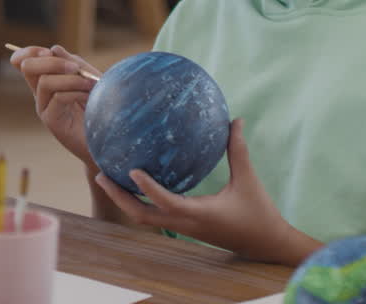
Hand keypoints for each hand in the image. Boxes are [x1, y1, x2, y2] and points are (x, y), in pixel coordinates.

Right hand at [10, 44, 100, 165]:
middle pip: (28, 67)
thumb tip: (54, 49)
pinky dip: (76, 92)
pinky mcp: (52, 121)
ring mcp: (44, 107)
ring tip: (91, 84)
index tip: (48, 51)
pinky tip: (90, 96)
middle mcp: (41, 93)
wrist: (108, 138)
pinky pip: (58, 98)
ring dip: (71, 79)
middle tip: (75, 67)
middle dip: (51, 61)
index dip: (29, 51)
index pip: (24, 61)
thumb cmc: (100, 106)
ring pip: (45, 82)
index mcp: (47, 79)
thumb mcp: (88, 77)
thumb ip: (73, 63)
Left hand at [92, 118, 321, 265]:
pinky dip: (139, 200)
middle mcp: (185, 223)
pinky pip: (155, 214)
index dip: (147, 188)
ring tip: (106, 177)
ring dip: (124, 200)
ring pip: (144, 218)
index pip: (165, 202)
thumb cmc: (259, 213)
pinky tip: (133, 181)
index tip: (131, 170)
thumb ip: (238, 150)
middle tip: (100, 175)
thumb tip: (235, 120)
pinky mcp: (184, 226)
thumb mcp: (249, 180)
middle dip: (119, 197)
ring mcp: (183, 227)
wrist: (265, 244)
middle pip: (141, 216)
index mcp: (198, 213)